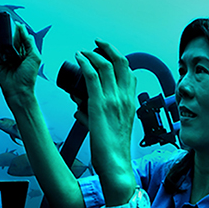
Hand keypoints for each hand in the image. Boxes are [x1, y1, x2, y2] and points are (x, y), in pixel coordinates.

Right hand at [0, 22, 41, 104]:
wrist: (18, 90)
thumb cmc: (28, 77)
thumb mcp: (35, 56)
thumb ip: (29, 42)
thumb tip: (23, 30)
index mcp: (26, 52)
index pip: (22, 38)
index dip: (19, 30)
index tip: (15, 23)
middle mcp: (16, 54)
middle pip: (11, 39)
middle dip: (9, 32)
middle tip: (6, 25)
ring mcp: (6, 57)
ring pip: (2, 43)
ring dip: (0, 37)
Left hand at [74, 40, 137, 202]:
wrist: (115, 163)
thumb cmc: (110, 149)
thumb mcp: (105, 127)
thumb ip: (92, 114)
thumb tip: (79, 107)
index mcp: (130, 103)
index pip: (128, 73)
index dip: (118, 58)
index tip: (107, 53)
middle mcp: (125, 98)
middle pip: (120, 63)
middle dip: (108, 49)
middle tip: (96, 43)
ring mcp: (114, 100)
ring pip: (106, 66)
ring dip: (93, 54)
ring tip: (82, 50)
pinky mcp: (100, 104)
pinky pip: (93, 76)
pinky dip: (86, 63)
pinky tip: (79, 58)